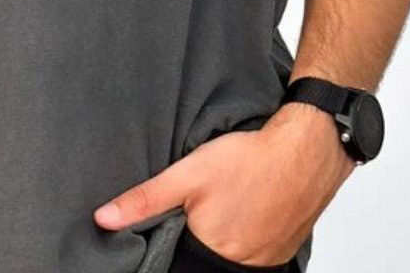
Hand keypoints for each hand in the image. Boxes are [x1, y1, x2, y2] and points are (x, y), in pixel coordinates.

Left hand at [94, 105, 353, 266]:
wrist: (305, 149)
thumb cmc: (249, 159)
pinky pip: (256, 252)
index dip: (170, 248)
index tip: (172, 230)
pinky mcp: (284, 248)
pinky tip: (244, 212)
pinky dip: (246, 237)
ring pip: (231, 257)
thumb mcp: (187, 174)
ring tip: (221, 210)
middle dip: (194, 243)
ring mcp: (267, 259)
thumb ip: (145, 199)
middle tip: (197, 213)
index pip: (179, 262)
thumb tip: (104, 219)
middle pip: (205, 261)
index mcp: (212, 252)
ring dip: (222, 240)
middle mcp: (241, 264)